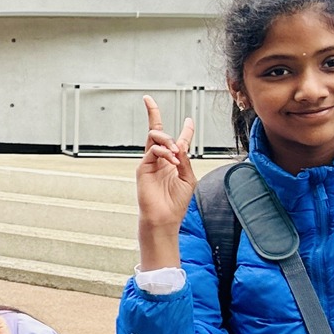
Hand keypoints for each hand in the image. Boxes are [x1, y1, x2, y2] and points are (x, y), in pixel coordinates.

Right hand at [135, 96, 196, 269]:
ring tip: (175, 153)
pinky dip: (164, 152)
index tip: (190, 119)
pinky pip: (153, 150)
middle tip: (176, 136)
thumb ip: (185, 160)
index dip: (187, 128)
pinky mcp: (143, 168)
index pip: (180, 140)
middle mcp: (161, 159)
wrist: (164, 218)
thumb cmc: (176, 203)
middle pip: (157, 130)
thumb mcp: (189, 178)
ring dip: (168, 140)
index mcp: (174, 161)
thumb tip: (180, 145)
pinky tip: (171, 160)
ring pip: (154, 136)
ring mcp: (150, 162)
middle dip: (155, 115)